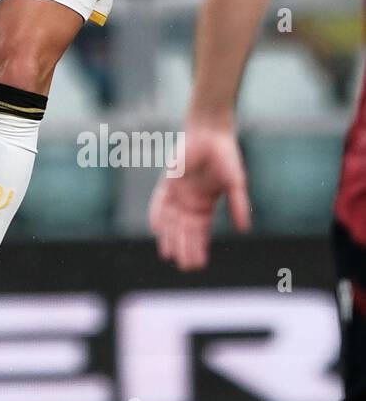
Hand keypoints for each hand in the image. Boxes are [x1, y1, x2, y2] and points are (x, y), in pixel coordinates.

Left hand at [148, 123, 251, 269]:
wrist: (210, 134)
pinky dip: (156, 214)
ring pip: (171, 221)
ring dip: (170, 237)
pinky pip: (159, 202)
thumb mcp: (236, 184)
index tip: (199, 264)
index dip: (200, 248)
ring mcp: (177, 193)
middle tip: (184, 266)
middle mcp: (189, 203)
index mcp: (205, 206)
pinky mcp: (167, 182)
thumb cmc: (226, 157)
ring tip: (169, 255)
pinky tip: (156, 228)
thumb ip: (238, 205)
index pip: (201, 233)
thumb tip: (244, 229)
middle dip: (185, 247)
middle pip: (185, 231)